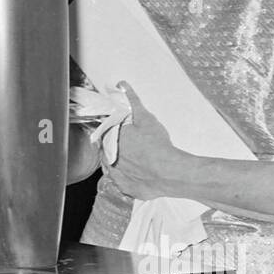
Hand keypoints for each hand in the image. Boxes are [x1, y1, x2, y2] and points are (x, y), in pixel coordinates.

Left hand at [105, 83, 184, 201]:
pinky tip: (138, 171)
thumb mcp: (145, 118)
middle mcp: (109, 158)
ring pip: (112, 166)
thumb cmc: (157, 144)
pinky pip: (122, 181)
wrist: (170, 172)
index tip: (120, 131)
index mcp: (110, 140)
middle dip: (114, 145)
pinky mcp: (126, 188)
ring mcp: (117, 176)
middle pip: (107, 150)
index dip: (110, 131)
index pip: (102, 134)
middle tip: (131, 143)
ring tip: (136, 157)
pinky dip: (128, 176)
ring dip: (119, 161)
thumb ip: (132, 101)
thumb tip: (122, 85)